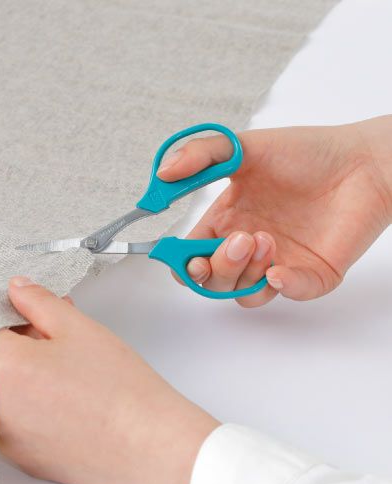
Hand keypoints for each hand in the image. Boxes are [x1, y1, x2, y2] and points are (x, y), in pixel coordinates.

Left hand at [0, 277, 218, 483]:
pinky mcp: (22, 456)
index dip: (17, 317)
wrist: (147, 443)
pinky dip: (34, 402)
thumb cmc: (118, 388)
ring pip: (6, 390)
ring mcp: (6, 437)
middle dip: (24, 342)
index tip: (36, 316)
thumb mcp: (77, 327)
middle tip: (60, 338)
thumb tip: (18, 289)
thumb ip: (39, 301)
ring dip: (28, 373)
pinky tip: (68, 396)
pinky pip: (16, 418)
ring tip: (69, 367)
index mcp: (3, 368)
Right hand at [158, 115, 391, 306]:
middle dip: (217, 267)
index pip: (190, 255)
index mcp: (226, 220)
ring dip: (246, 273)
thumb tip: (163, 175)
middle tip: (240, 238)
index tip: (182, 253)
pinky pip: (286, 294)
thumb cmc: (305, 152)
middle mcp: (246, 245)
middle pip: (211, 280)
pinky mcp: (310, 274)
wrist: (362, 161)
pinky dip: (280, 286)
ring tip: (267, 238)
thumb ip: (202, 155)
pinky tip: (280, 269)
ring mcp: (277, 262)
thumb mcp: (244, 147)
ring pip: (242, 293)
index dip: (180, 261)